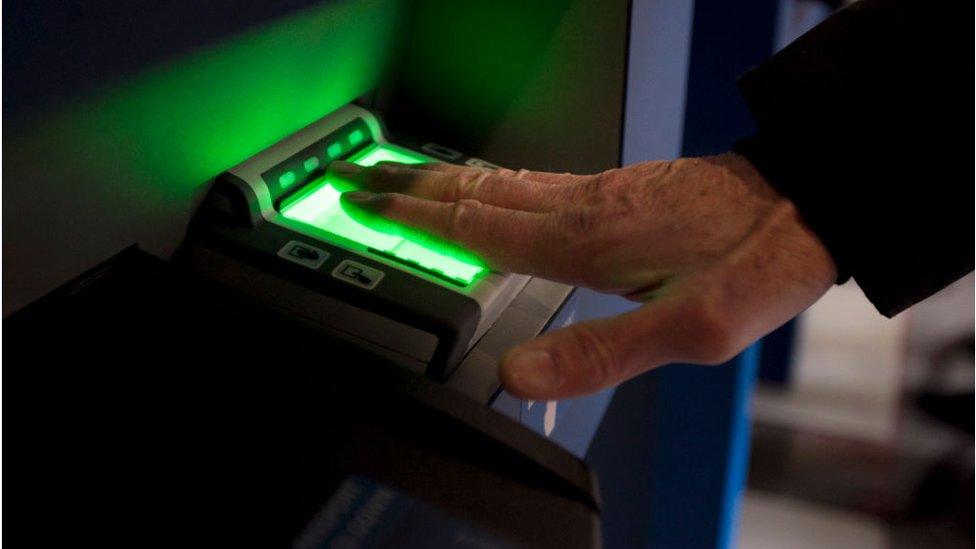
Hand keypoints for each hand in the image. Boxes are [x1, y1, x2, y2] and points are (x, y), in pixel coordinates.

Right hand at [334, 154, 836, 399]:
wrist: (808, 204)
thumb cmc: (756, 263)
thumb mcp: (688, 332)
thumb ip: (598, 354)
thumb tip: (514, 375)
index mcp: (583, 240)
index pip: (473, 225)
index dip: (411, 215)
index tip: (358, 200)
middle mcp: (582, 206)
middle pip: (474, 191)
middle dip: (408, 183)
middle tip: (355, 172)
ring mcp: (600, 190)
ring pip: (501, 179)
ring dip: (443, 178)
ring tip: (402, 176)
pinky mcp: (621, 188)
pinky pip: (533, 180)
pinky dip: (490, 181)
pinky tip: (491, 188)